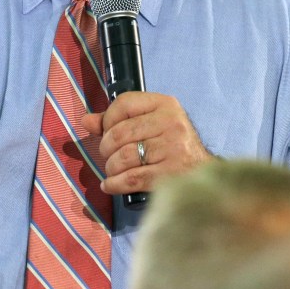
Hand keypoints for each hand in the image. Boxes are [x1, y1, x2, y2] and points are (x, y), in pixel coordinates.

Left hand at [82, 91, 212, 194]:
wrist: (202, 172)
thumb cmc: (171, 144)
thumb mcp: (150, 123)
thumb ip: (117, 120)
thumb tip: (86, 121)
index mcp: (165, 105)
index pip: (124, 103)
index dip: (108, 119)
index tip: (107, 132)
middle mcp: (171, 124)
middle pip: (120, 133)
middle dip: (106, 148)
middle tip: (108, 156)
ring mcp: (172, 149)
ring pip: (123, 157)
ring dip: (111, 167)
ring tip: (113, 171)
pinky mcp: (170, 174)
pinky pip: (131, 179)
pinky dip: (114, 184)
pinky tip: (110, 185)